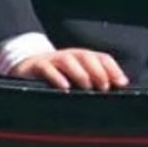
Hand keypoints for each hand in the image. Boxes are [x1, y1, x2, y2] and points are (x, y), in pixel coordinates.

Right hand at [11, 48, 128, 90]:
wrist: (25, 65)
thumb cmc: (57, 75)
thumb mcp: (76, 75)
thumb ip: (93, 80)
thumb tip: (115, 91)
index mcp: (83, 57)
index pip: (102, 58)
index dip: (113, 69)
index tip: (122, 84)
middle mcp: (70, 55)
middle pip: (87, 57)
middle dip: (98, 71)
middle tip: (105, 87)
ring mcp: (53, 59)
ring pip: (69, 61)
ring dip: (80, 73)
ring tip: (88, 87)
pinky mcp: (37, 66)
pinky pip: (47, 69)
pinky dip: (56, 77)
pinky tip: (64, 88)